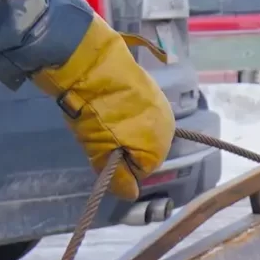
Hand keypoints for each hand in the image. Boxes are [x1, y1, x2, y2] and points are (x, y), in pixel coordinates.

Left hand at [33, 17, 173, 190]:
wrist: (92, 65)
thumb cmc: (95, 113)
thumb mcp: (99, 151)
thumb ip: (118, 176)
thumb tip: (131, 195)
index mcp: (157, 147)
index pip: (141, 171)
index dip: (120, 165)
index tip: (102, 154)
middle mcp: (167, 127)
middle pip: (146, 149)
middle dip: (126, 147)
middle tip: (100, 136)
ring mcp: (162, 105)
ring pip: (144, 129)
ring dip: (127, 129)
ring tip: (104, 118)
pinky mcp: (152, 87)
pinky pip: (142, 111)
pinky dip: (129, 112)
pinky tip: (111, 103)